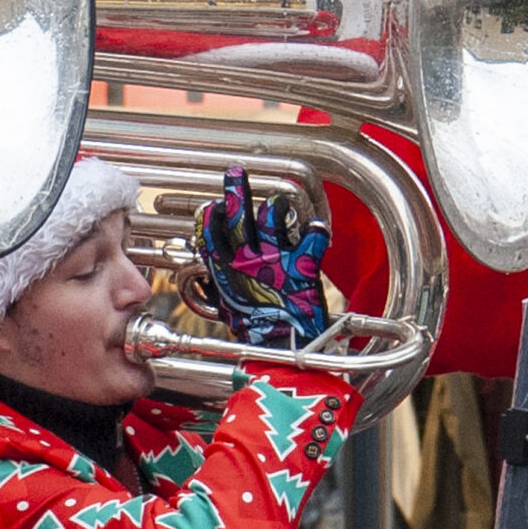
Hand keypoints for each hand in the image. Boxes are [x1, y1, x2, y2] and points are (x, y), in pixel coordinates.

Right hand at [191, 167, 331, 349]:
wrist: (284, 354)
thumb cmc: (258, 337)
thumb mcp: (229, 310)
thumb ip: (222, 288)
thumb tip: (214, 277)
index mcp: (225, 273)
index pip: (211, 233)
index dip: (212, 216)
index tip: (214, 206)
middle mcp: (246, 262)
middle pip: (238, 217)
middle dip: (235, 190)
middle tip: (235, 174)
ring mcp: (274, 261)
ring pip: (272, 217)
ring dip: (275, 206)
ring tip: (278, 202)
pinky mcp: (303, 266)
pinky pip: (312, 235)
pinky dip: (316, 229)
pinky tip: (316, 225)